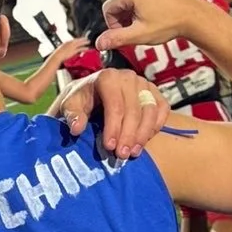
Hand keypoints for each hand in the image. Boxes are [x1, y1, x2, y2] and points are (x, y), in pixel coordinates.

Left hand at [54, 67, 170, 157]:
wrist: (92, 93)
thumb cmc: (81, 100)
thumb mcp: (70, 105)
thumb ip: (73, 115)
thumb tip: (77, 128)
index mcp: (107, 77)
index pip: (115, 105)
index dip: (114, 128)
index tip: (109, 147)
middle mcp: (128, 77)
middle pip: (134, 110)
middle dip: (128, 135)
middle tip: (122, 155)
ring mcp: (144, 84)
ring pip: (150, 111)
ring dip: (143, 135)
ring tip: (133, 153)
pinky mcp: (155, 92)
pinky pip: (162, 110)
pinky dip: (155, 127)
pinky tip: (143, 141)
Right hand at [55, 35, 90, 64]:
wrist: (57, 56)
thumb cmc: (58, 54)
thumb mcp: (61, 49)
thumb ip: (65, 48)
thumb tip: (67, 50)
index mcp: (67, 42)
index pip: (74, 40)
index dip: (78, 39)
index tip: (81, 38)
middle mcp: (70, 43)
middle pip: (78, 40)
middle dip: (82, 39)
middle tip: (86, 38)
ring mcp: (72, 47)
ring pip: (80, 43)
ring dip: (85, 42)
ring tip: (88, 42)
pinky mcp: (74, 51)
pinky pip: (80, 48)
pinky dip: (84, 48)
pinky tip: (87, 48)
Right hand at [98, 0, 217, 53]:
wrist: (195, 16)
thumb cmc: (172, 24)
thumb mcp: (140, 35)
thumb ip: (116, 39)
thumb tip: (99, 43)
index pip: (108, 9)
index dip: (114, 25)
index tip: (126, 33)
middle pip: (117, 1)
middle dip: (123, 17)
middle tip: (137, 29)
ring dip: (132, 10)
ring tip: (146, 21)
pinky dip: (142, 2)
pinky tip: (153, 13)